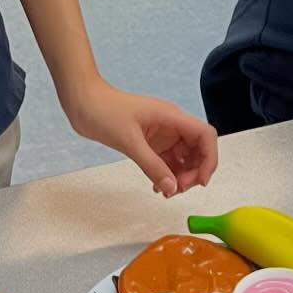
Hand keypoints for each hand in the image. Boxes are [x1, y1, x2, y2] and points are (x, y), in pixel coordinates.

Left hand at [66, 79, 218, 197]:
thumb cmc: (104, 111)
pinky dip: (167, 174)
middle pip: (198, 149)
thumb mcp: (129, 141)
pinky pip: (168, 160)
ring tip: (166, 191)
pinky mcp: (151, 141)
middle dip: (194, 172)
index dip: (209, 159)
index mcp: (171, 116)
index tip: (200, 181)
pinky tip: (157, 186)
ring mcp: (162, 133)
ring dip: (180, 176)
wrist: (83, 102)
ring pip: (184, 157)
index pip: (205, 135)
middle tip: (176, 189)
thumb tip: (172, 188)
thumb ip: (152, 166)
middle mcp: (171, 124)